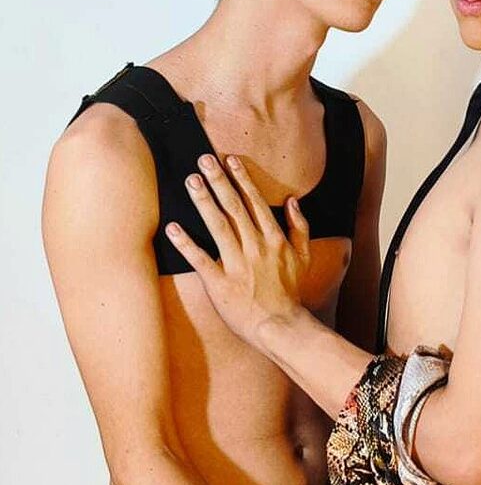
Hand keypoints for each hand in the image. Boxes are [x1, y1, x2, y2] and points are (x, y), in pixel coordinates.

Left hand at [165, 154, 310, 348]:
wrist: (280, 325)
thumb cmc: (291, 291)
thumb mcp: (305, 256)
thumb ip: (300, 226)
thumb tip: (293, 201)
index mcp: (274, 239)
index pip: (255, 202)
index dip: (241, 179)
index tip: (230, 160)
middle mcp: (255, 246)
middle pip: (234, 207)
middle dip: (219, 181)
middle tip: (204, 160)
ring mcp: (236, 263)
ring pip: (217, 225)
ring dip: (203, 201)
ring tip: (190, 181)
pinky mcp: (219, 283)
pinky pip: (199, 259)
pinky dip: (185, 242)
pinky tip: (173, 227)